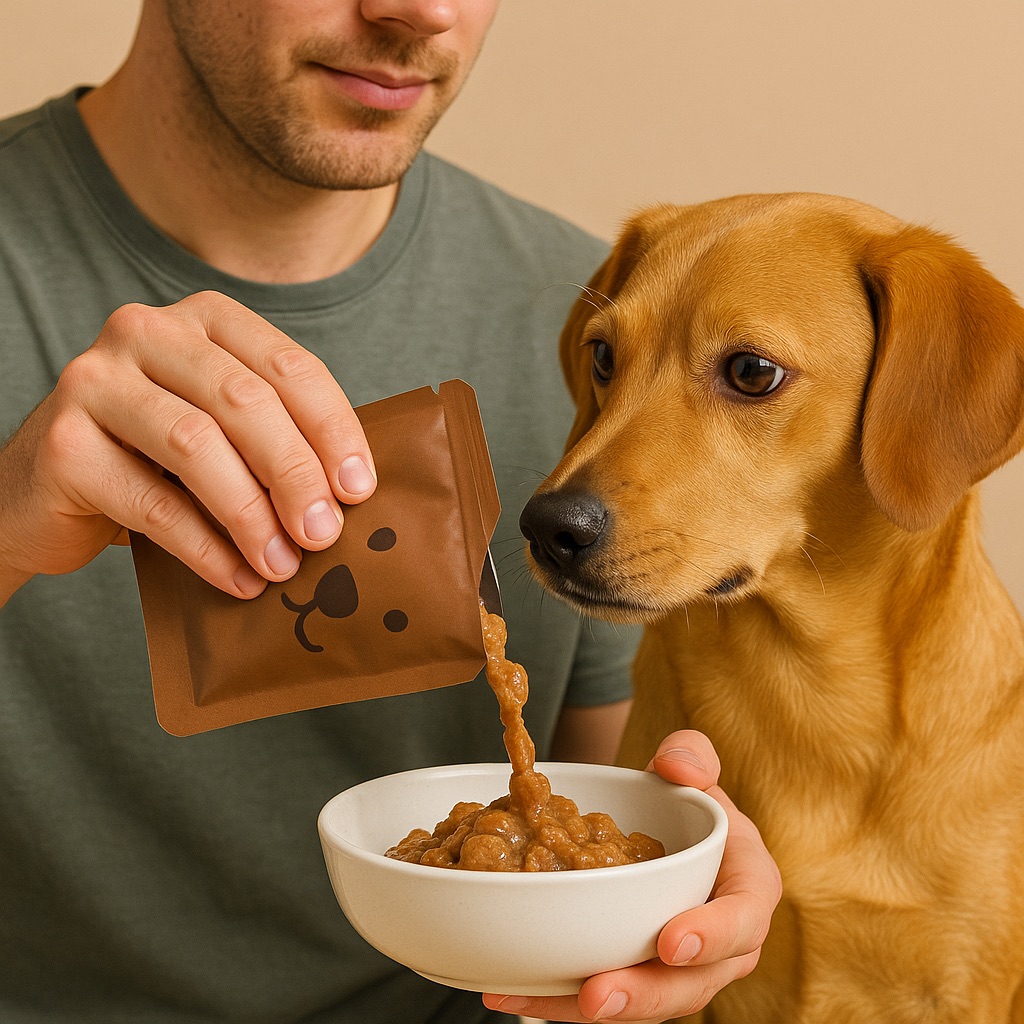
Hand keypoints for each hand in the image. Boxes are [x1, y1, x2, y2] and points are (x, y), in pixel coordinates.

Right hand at [0, 291, 375, 603]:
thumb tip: (352, 495)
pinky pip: (152, 504)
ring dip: (252, 515)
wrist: (46, 494)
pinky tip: (238, 579)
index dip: (333, 429)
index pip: (287, 367)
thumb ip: (276, 441)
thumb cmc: (156, 462)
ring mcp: (95, 382)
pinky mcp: (64, 445)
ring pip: (197, 446)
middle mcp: (145, 332)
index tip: (360, 490)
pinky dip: (206, 549)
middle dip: (296, 474)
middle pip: (244, 402)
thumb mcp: (224, 434)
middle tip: (325, 534)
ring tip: (284, 564)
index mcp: (204, 320)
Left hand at [482, 730, 781, 1021]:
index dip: (713, 936)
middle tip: (597, 995)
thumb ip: (693, 756)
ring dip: (590, 1009)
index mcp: (746, 889)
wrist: (664, 827)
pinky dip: (556, 999)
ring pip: (643, 1001)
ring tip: (535, 1002)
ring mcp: (676, 968)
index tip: (670, 942)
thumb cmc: (688, 801)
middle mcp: (720, 943)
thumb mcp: (695, 768)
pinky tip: (509, 993)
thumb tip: (676, 766)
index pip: (743, 920)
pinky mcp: (634, 975)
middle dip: (643, 993)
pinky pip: (602, 995)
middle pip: (691, 982)